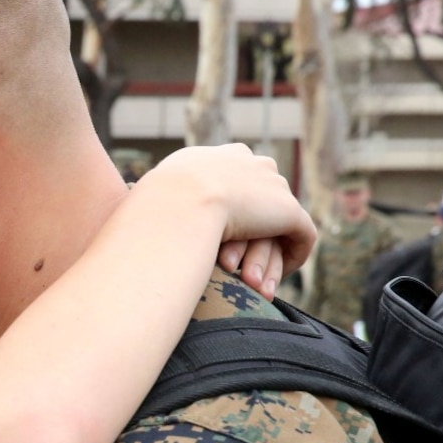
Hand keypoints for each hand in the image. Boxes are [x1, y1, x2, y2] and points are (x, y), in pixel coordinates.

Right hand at [140, 144, 315, 296]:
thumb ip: (160, 202)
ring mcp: (273, 184)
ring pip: (279, 222)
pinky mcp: (289, 210)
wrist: (179, 201)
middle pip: (260, 200)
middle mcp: (249, 162)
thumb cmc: (153, 205)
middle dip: (253, 236)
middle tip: (238, 271)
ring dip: (267, 256)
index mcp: (217, 157)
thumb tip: (140, 214)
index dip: (231, 210)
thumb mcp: (151, 196)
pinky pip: (302, 236)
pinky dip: (292, 258)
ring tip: (255, 286)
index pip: (235, 180)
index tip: (218, 238)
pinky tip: (275, 280)